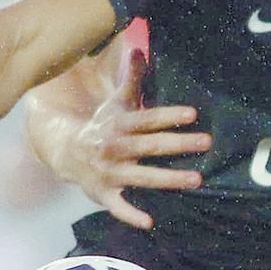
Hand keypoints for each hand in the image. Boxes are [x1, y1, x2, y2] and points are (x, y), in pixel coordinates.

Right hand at [64, 45, 207, 228]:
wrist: (65, 152)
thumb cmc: (102, 126)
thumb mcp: (115, 102)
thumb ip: (130, 78)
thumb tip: (139, 48)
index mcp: (119, 124)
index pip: (146, 118)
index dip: (168, 115)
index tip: (192, 114)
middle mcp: (114, 148)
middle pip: (149, 145)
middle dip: (178, 144)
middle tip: (206, 142)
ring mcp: (109, 172)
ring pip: (141, 176)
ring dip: (168, 179)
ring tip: (196, 179)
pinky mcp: (103, 194)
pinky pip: (118, 206)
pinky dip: (131, 214)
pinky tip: (151, 221)